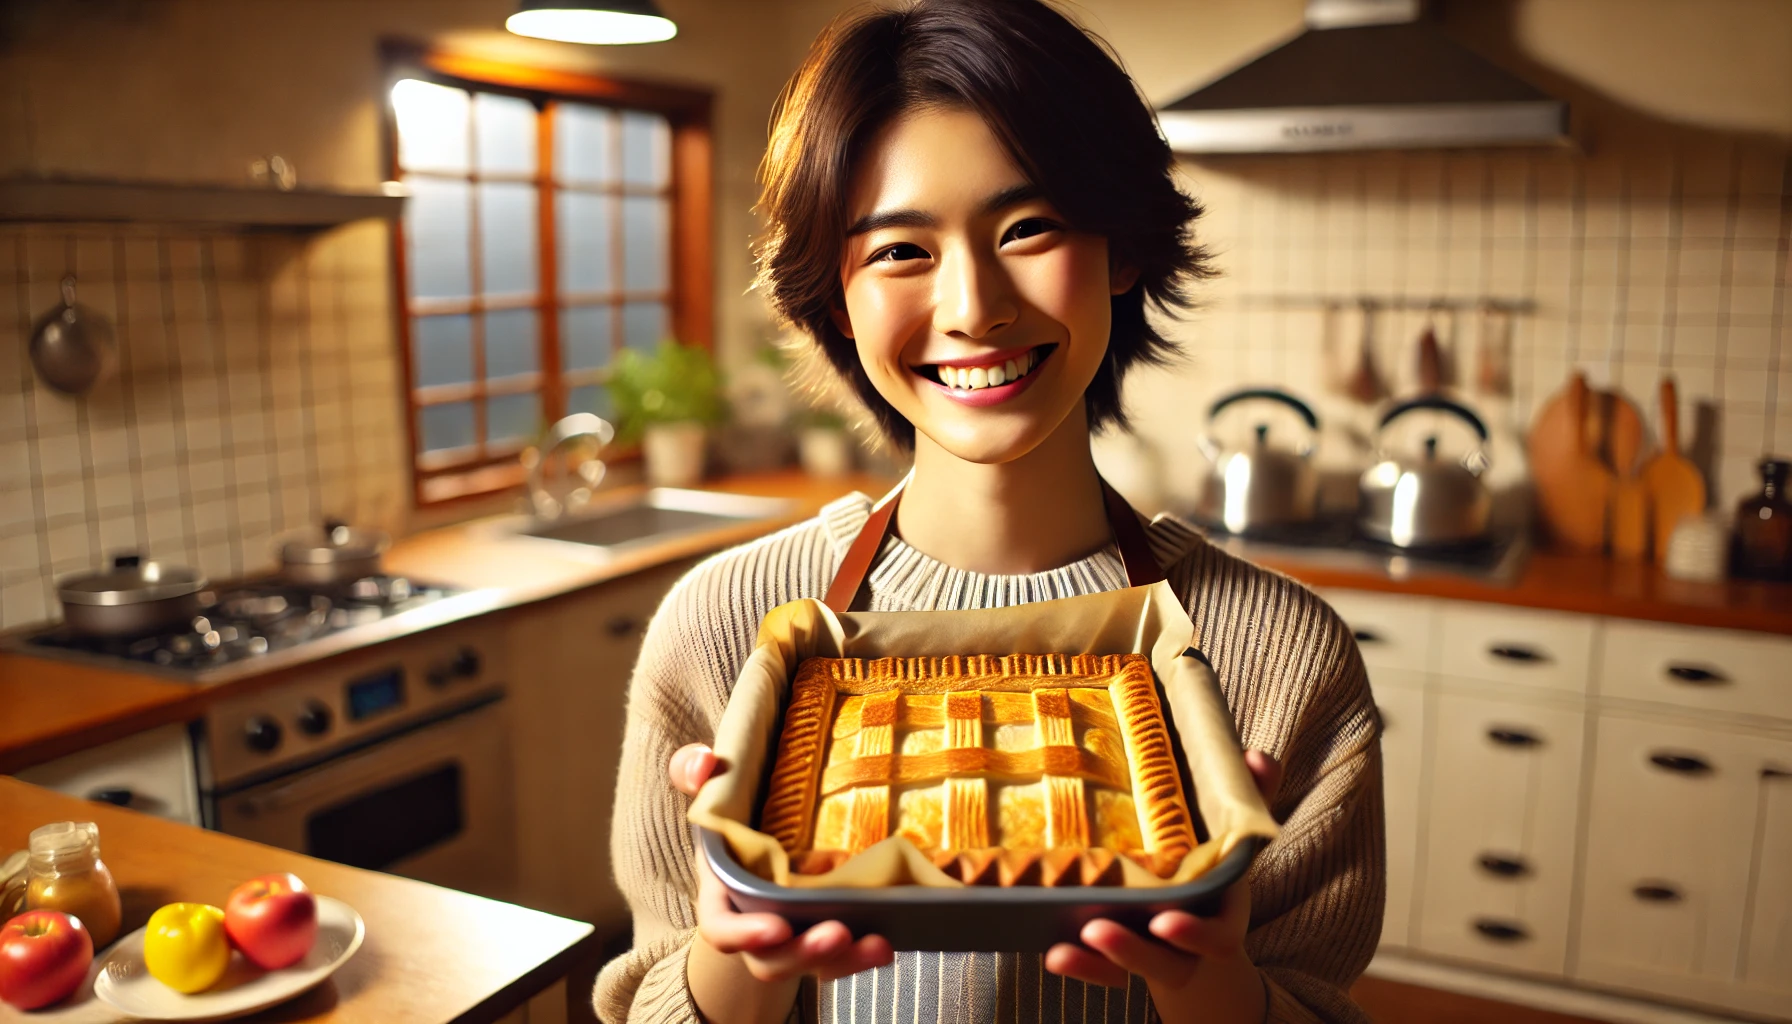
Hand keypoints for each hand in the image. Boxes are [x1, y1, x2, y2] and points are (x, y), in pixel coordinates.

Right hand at [670, 743, 893, 984]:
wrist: (754, 849)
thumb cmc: (730, 818)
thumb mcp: (709, 790)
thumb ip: (693, 771)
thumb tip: (705, 761)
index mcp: (720, 896)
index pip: (720, 928)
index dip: (744, 935)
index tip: (777, 928)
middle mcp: (752, 929)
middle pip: (771, 958)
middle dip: (804, 951)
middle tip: (839, 932)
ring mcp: (787, 941)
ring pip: (809, 964)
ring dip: (843, 960)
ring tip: (879, 944)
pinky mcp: (817, 941)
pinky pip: (838, 959)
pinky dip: (861, 955)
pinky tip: (888, 943)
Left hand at [1043, 750, 1283, 1023]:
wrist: (1198, 917)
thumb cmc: (1214, 864)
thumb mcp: (1232, 831)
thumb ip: (1251, 797)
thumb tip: (1255, 757)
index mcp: (1218, 916)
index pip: (1217, 937)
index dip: (1195, 934)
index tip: (1166, 920)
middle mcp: (1184, 945)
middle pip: (1165, 963)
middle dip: (1132, 951)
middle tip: (1097, 930)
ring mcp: (1148, 954)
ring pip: (1125, 972)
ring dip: (1095, 964)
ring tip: (1060, 950)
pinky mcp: (1114, 957)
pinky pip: (1098, 971)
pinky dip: (1079, 965)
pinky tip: (1052, 952)